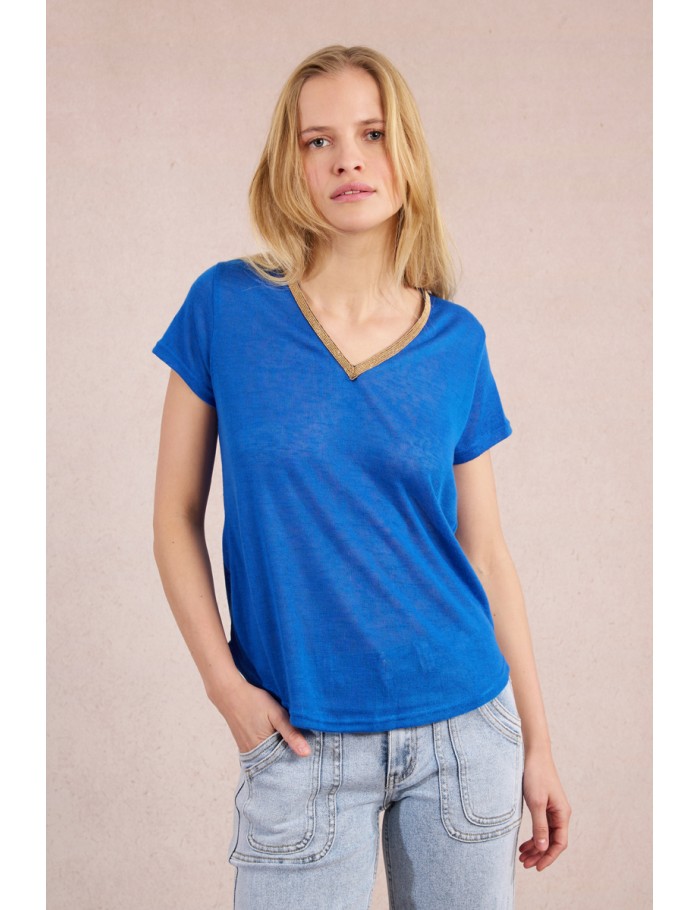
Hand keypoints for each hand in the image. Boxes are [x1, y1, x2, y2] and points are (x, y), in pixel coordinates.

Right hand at [208, 678, 310, 757]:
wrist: (229, 693)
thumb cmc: (254, 701)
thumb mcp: (277, 714)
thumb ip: (291, 734)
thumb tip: (307, 754)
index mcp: (263, 751)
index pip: (285, 763)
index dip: (296, 756)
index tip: (308, 750)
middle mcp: (253, 755)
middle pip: (277, 761)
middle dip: (288, 754)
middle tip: (300, 741)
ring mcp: (247, 751)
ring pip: (269, 756)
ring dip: (279, 749)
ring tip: (287, 737)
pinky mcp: (244, 744)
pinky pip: (261, 750)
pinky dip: (270, 745)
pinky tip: (275, 734)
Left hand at [519, 747, 571, 870]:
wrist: (533, 754)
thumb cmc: (535, 775)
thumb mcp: (536, 802)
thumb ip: (539, 826)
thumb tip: (542, 848)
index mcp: (562, 814)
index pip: (559, 843)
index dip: (548, 857)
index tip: (537, 868)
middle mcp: (560, 813)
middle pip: (552, 841)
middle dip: (539, 855)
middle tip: (524, 864)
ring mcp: (552, 809)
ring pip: (546, 835)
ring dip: (535, 847)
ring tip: (521, 856)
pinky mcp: (544, 804)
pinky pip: (541, 826)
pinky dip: (533, 836)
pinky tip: (523, 843)